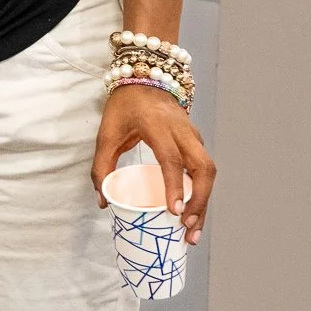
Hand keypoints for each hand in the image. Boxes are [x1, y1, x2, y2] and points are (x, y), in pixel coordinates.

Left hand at [92, 83, 214, 244]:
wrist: (144, 80)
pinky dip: (202, 192)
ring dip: (204, 201)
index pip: (171, 158)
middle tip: (188, 227)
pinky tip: (194, 213)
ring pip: (209, 171)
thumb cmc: (123, 108)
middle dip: (199, 201)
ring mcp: (193, 135)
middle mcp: (182, 130)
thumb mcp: (106, 134)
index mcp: (157, 125)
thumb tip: (103, 201)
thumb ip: (101, 167)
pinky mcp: (197, 142)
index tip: (174, 211)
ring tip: (193, 230)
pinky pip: (205, 169)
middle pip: (202, 168)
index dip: (174, 186)